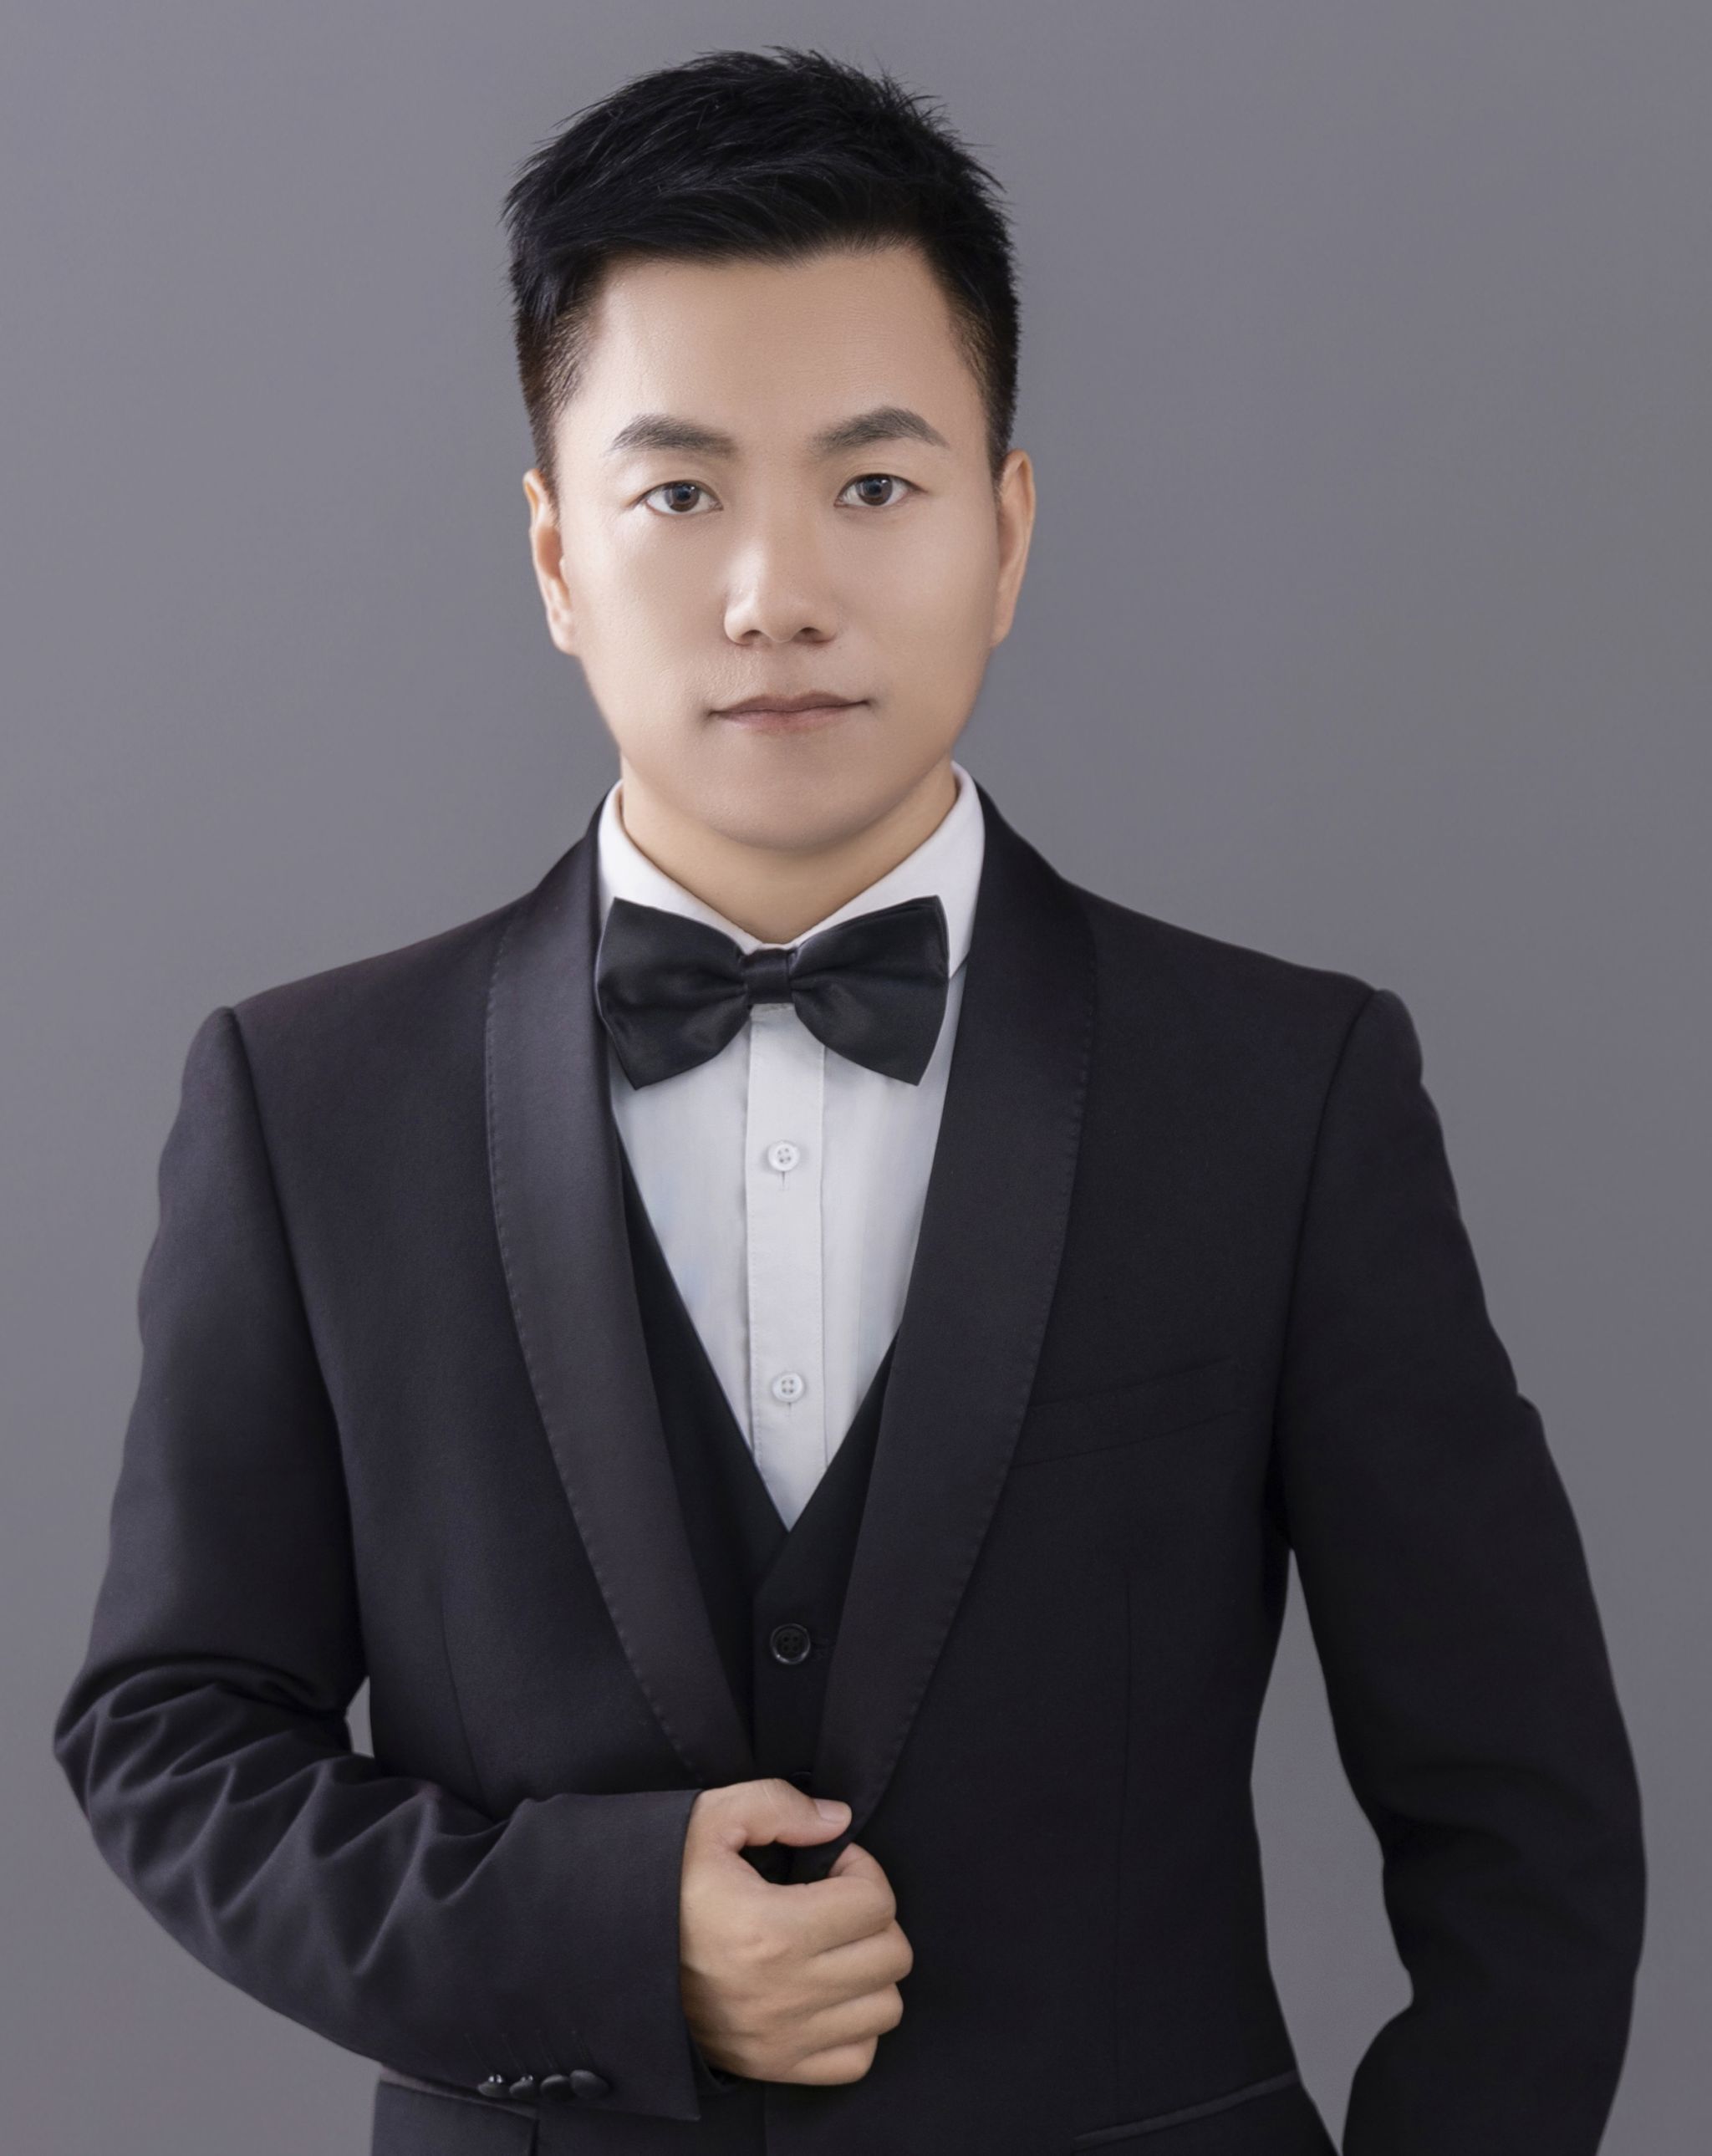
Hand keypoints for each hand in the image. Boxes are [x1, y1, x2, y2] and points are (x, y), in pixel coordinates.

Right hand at [678, 1778, 912, 2084]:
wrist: (611, 1949)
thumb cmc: (661, 1882)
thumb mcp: (709, 1819)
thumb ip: (779, 1806)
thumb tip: (837, 1821)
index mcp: (770, 1928)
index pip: (875, 1902)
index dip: (861, 1869)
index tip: (832, 1864)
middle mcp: (783, 1992)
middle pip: (891, 1955)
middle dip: (873, 1917)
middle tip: (835, 1901)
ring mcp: (780, 2037)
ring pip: (884, 2008)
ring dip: (869, 1971)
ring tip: (832, 1945)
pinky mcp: (772, 2065)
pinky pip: (856, 2058)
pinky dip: (854, 2025)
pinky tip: (826, 1991)